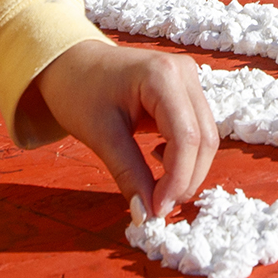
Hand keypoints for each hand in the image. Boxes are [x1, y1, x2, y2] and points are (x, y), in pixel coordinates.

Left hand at [29, 39, 217, 216]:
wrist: (71, 63)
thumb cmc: (79, 90)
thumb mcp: (100, 134)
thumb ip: (127, 173)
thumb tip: (146, 214)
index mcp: (163, 76)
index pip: (186, 137)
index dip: (177, 179)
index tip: (156, 210)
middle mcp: (185, 73)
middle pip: (204, 139)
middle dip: (186, 179)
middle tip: (158, 207)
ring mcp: (189, 79)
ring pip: (205, 137)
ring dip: (187, 170)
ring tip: (157, 187)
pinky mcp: (187, 90)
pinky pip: (197, 129)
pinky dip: (184, 155)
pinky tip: (157, 158)